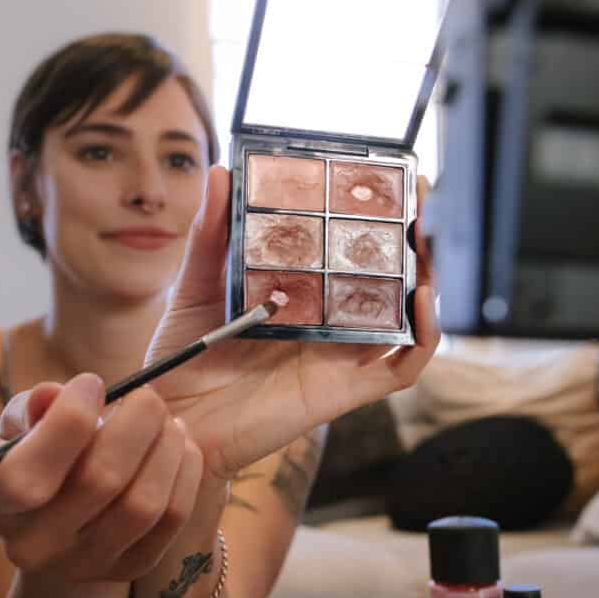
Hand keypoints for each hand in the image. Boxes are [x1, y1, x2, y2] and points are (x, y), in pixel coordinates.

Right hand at [0, 374, 204, 581]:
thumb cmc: (39, 454)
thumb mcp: (22, 426)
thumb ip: (31, 408)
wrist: (61, 524)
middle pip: (98, 482)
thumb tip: (51, 395)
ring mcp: (81, 564)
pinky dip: (184, 473)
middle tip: (147, 395)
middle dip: (134, 423)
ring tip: (167, 419)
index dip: (67, 422)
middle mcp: (30, 544)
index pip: (24, 476)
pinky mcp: (127, 569)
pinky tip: (180, 446)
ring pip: (141, 504)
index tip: (92, 382)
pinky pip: (170, 519)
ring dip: (165, 448)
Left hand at [148, 165, 438, 480]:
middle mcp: (328, 324)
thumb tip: (222, 173)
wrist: (172, 424)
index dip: (374, 219)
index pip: (348, 252)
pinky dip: (423, 335)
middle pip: (389, 279)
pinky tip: (420, 299)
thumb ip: (211, 236)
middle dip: (413, 238)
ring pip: (405, 317)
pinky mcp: (343, 391)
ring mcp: (340, 358)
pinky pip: (401, 366)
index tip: (385, 178)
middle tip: (418, 195)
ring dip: (427, 278)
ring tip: (426, 238)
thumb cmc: (184, 360)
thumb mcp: (196, 287)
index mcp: (298, 296)